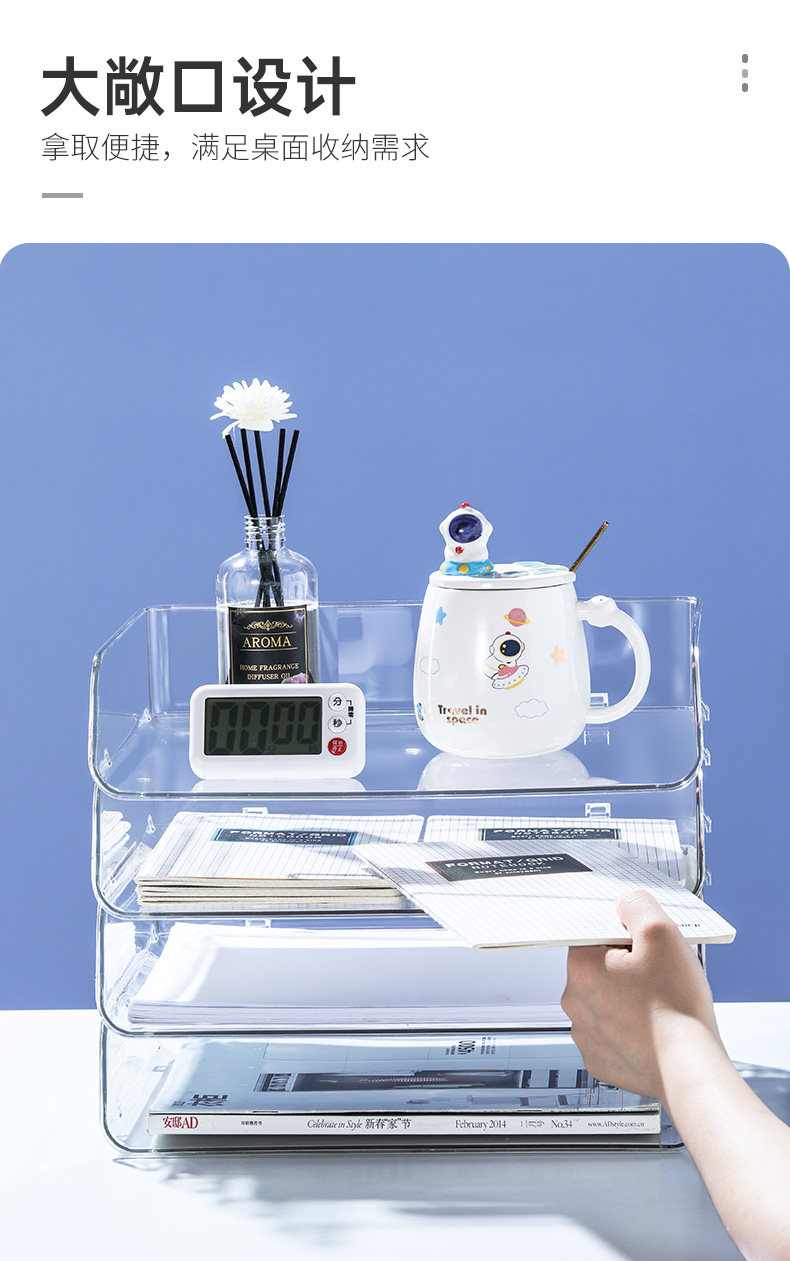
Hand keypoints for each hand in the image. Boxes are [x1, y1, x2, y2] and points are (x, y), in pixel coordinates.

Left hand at [561, 889, 722, 1098]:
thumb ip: (637, 906)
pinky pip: (613, 1034)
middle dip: (626, 967)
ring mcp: (587, 1035)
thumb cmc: (676, 1006)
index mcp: (581, 968)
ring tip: (660, 1005)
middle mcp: (575, 1002)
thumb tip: (625, 903)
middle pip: (600, 968)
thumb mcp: (661, 933)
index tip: (646, 949)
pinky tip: (654, 1029)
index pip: (594, 935)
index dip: (624, 937)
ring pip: (606, 1002)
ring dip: (627, 999)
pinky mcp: (602, 1060)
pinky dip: (631, 1030)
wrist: (689, 1069)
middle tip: (658, 976)